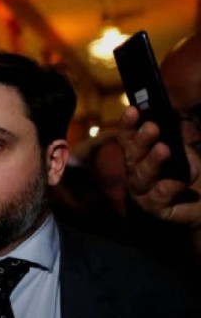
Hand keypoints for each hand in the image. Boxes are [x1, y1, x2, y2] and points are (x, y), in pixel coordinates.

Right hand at [117, 106, 200, 229]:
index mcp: (140, 153)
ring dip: (152, 161)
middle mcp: (136, 170)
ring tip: (164, 150)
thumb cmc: (189, 172)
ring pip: (142, 174)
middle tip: (152, 127)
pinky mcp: (155, 207)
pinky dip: (172, 186)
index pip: (128, 136)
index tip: (133, 110)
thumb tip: (180, 120)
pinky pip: (160, 194)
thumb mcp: (189, 148)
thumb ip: (183, 134)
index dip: (128, 124)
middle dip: (141, 140)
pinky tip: (183, 181)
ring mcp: (143, 190)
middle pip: (132, 154)